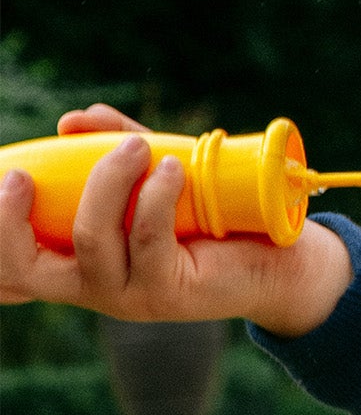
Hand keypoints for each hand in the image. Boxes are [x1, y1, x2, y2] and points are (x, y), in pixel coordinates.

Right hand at [0, 105, 351, 337]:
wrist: (279, 255)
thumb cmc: (209, 214)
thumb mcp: (154, 174)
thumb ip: (112, 146)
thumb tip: (71, 120)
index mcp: (76, 263)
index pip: (10, 271)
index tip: (3, 181)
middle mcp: (91, 286)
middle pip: (20, 272)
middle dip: (5, 225)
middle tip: (21, 177)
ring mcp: (127, 295)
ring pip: (91, 242)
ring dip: (106, 184)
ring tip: (138, 147)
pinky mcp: (169, 293)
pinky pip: (147, 241)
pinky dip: (154, 197)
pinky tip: (171, 167)